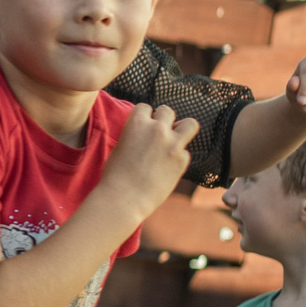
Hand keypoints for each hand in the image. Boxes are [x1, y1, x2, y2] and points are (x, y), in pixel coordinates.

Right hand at [101, 103, 198, 218]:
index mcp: (136, 123)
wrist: (123, 199)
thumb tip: (146, 133)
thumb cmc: (115, 176)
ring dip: (183, 129)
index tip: (143, 126)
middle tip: (159, 133)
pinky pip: (186, 152)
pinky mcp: (182, 161)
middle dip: (164, 120)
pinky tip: (167, 168)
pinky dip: (178, 158)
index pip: (146, 107)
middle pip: (168, 111)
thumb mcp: (120, 147)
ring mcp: (173, 144)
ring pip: (190, 124)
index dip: (145, 117)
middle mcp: (157, 129)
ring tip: (175, 140)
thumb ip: (136, 135)